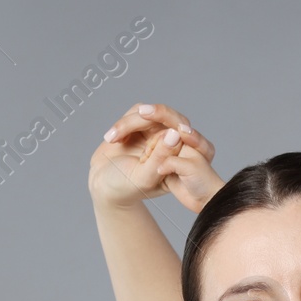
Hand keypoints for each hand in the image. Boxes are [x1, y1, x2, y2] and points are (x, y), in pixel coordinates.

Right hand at [87, 102, 223, 211]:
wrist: (102, 184)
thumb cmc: (124, 187)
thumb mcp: (144, 178)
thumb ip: (161, 157)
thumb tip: (175, 133)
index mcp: (182, 164)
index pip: (198, 145)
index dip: (194, 137)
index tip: (183, 133)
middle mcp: (173, 147)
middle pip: (178, 121)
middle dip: (161, 114)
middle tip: (144, 112)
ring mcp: (157, 134)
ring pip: (154, 114)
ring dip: (131, 123)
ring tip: (113, 139)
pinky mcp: (142, 125)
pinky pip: (137, 113)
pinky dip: (123, 124)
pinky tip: (113, 138)